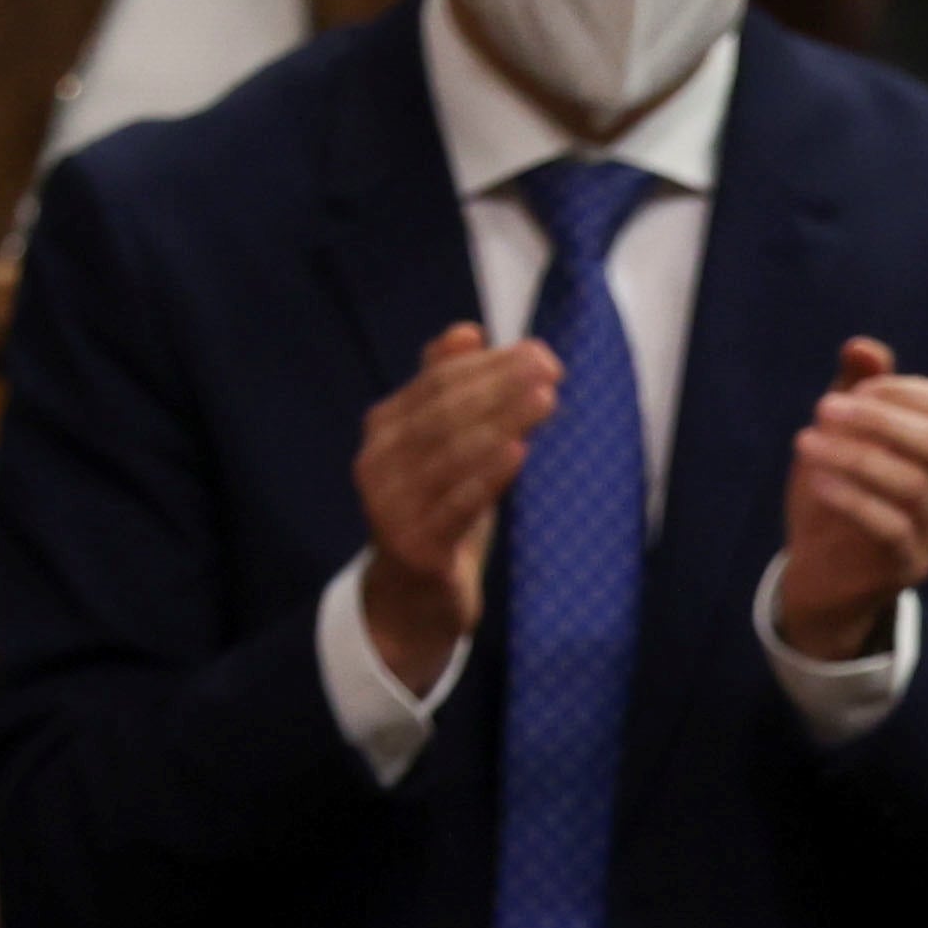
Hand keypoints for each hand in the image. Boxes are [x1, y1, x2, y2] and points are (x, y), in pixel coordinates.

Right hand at [354, 323, 560, 695]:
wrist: (413, 596)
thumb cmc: (439, 510)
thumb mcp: (444, 448)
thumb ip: (448, 390)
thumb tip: (467, 331)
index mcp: (386, 428)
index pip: (437, 385)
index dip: (487, 366)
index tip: (541, 353)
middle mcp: (378, 461)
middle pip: (444, 414)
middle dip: (499, 388)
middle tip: (549, 370)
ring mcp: (391, 504)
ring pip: (449, 455)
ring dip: (499, 424)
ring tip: (544, 401)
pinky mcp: (414, 545)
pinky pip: (453, 506)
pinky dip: (485, 477)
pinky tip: (518, 454)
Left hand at [776, 338, 927, 662]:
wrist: (823, 573)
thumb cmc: (837, 492)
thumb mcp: (841, 435)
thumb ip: (856, 390)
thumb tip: (863, 347)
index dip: (905, 390)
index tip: (852, 390)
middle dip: (879, 419)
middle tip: (822, 409)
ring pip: (913, 484)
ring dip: (855, 456)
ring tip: (805, 442)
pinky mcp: (912, 566)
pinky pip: (892, 528)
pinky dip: (852, 498)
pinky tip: (816, 481)